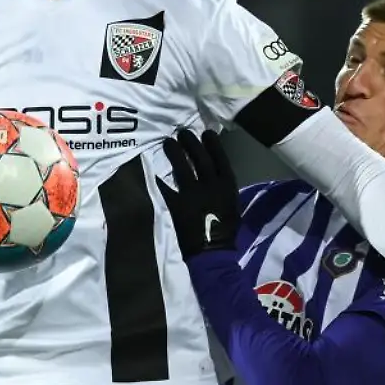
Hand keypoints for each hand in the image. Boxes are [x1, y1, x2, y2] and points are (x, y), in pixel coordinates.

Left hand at [156, 129, 239, 258]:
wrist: (213, 252)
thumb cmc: (225, 230)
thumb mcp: (232, 205)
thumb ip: (223, 187)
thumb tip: (213, 173)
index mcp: (228, 187)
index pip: (221, 159)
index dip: (213, 144)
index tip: (206, 133)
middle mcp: (211, 186)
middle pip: (201, 158)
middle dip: (191, 143)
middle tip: (183, 132)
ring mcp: (194, 195)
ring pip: (183, 168)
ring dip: (175, 152)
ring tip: (168, 142)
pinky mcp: (178, 205)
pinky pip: (166, 187)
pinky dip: (159, 178)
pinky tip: (152, 167)